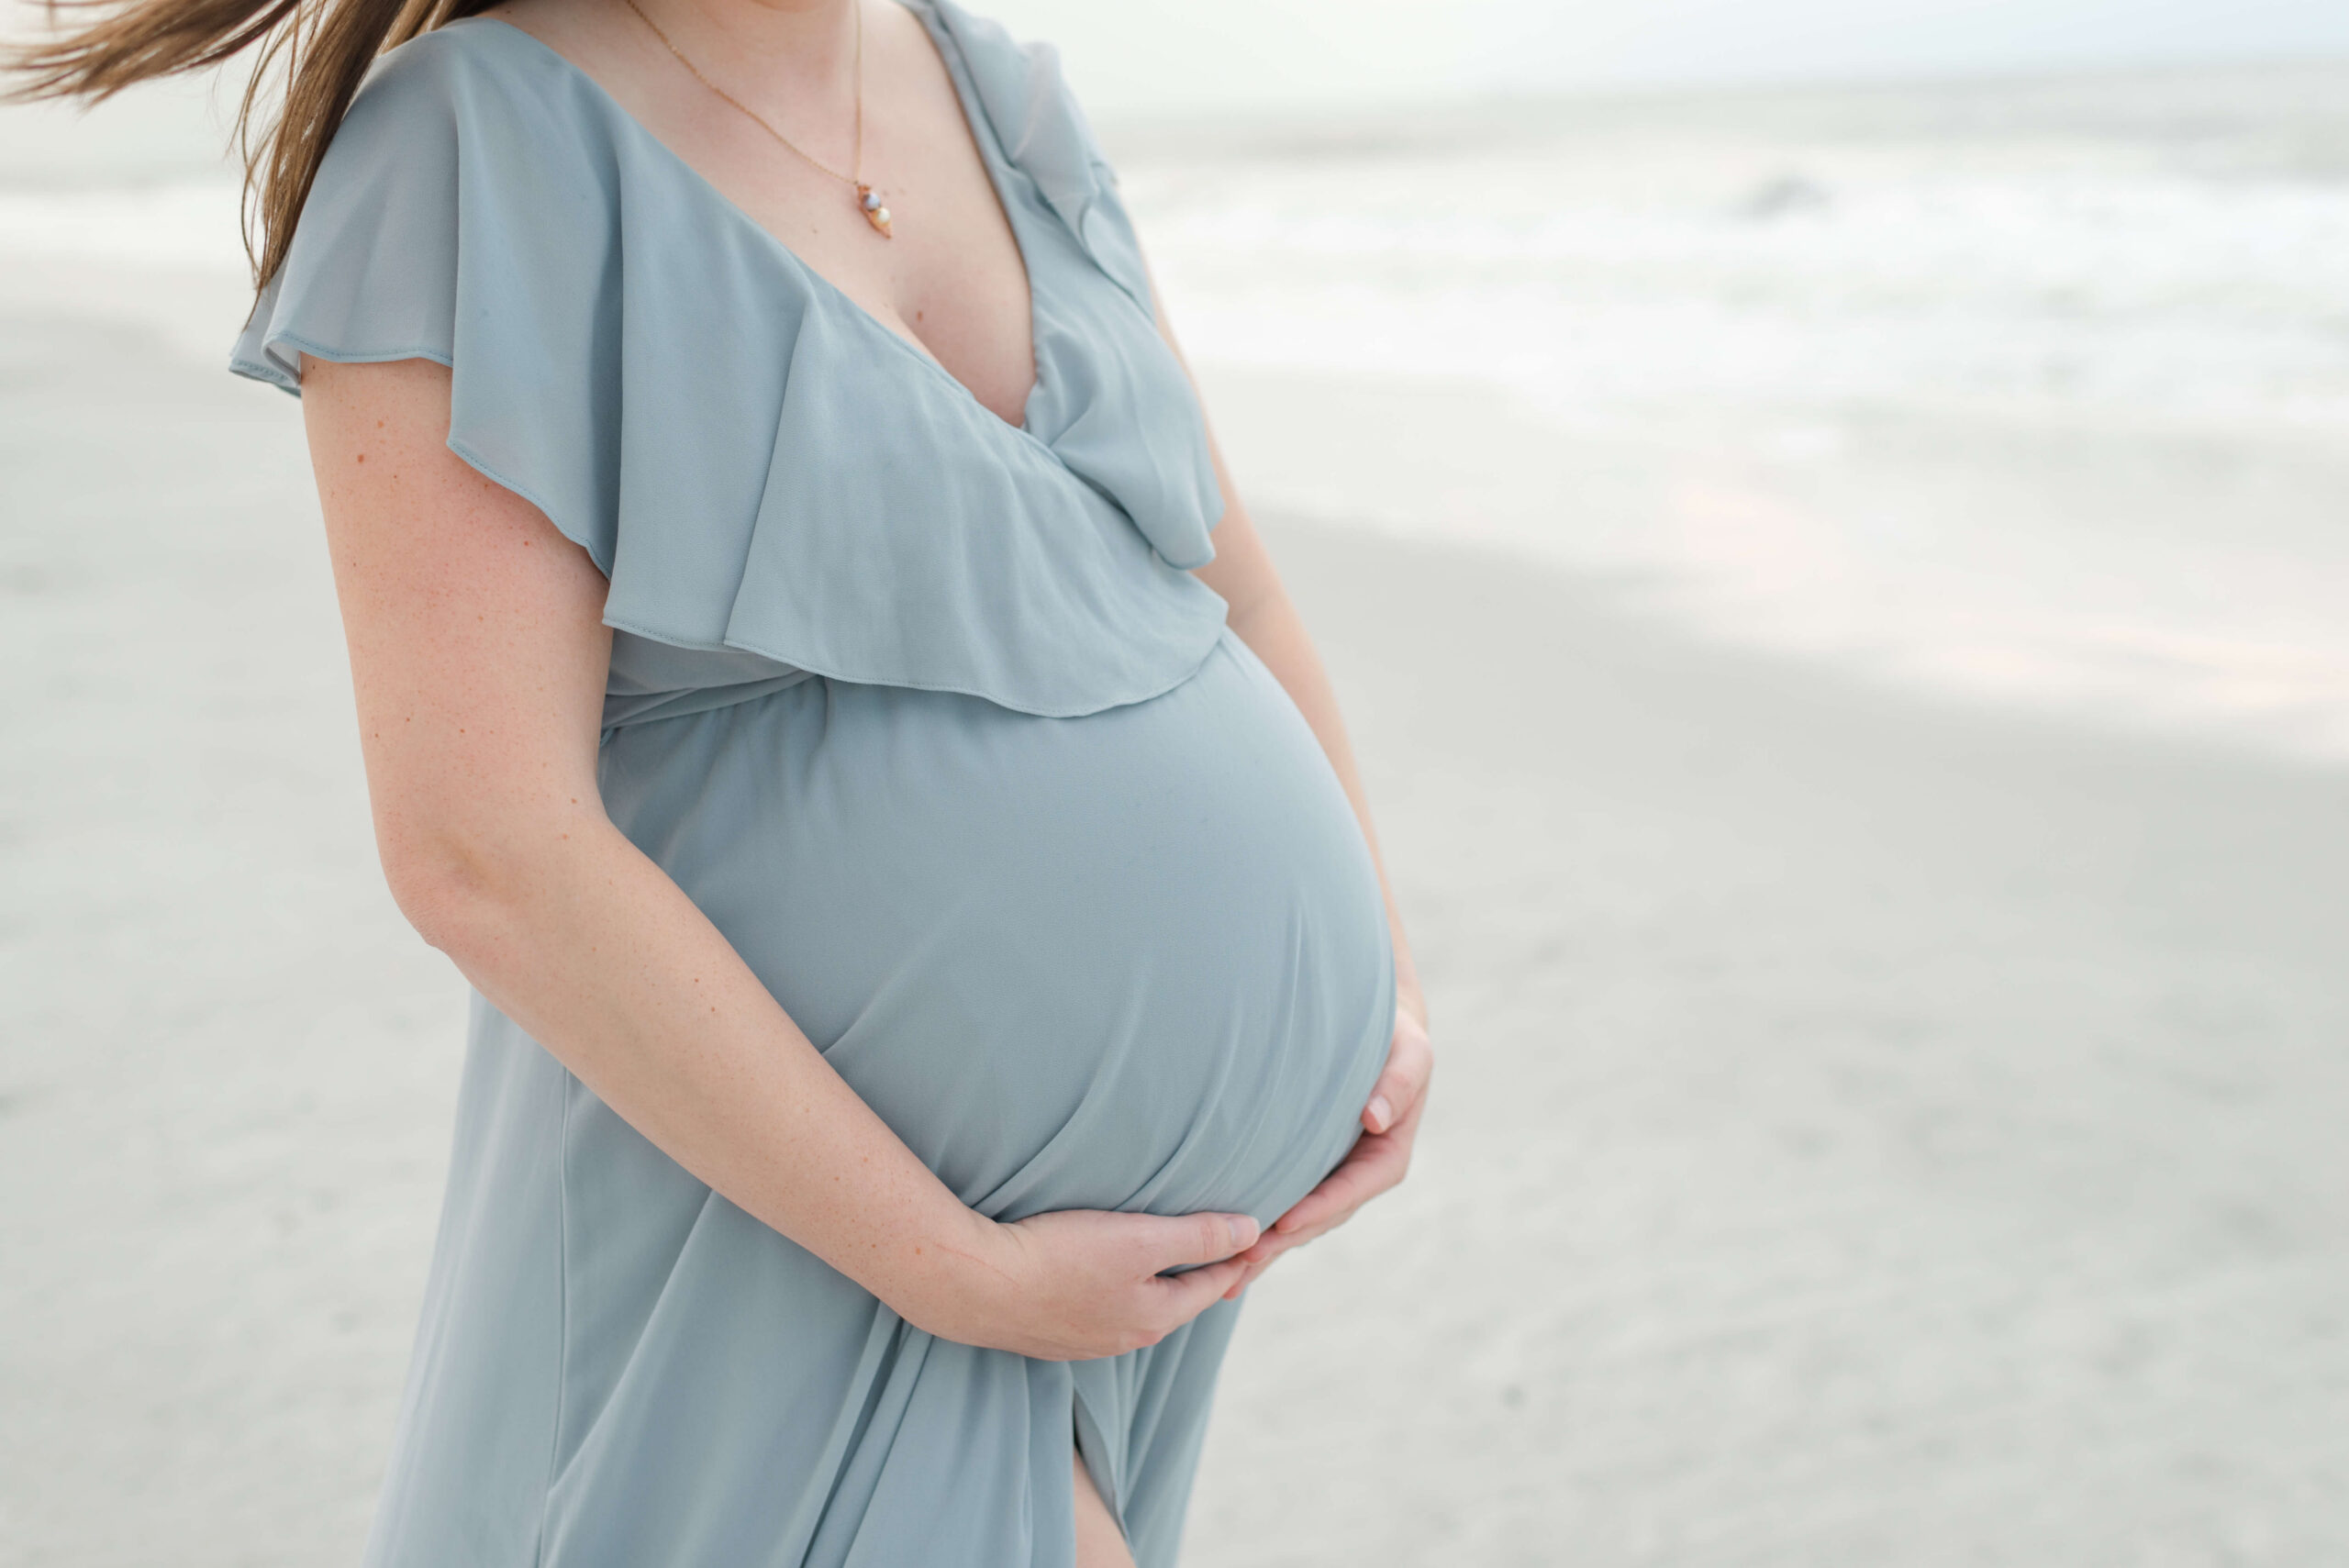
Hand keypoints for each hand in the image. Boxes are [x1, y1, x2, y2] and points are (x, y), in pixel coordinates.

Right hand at [912, 1207, 1262, 1360]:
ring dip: (1152, 1281)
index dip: (1236, 1256)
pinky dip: (1111, 1287)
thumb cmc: (1056, 1257)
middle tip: (1219, 1245)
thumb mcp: (1139, 1240)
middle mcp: (1122, 1338)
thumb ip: (1197, 1236)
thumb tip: (1253, 1232)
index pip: (1211, 1285)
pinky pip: (1095, 1308)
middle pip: (1174, 1300)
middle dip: (1197, 1272)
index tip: (1255, 1233)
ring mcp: (1081, 1341)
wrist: (969, 1284)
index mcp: (1153, 1317)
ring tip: (1162, 1255)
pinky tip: (1098, 1272)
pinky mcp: (1045, 1331)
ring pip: (1133, 1306)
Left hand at [1223, 995, 1432, 1298]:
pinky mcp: (1305, 1172)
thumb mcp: (1411, 1052)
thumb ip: (1400, 1082)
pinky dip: (1258, 1229)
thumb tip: (1375, 1118)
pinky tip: (1224, 1254)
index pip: (1351, 1191)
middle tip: (1242, 1260)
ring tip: (1224, 1274)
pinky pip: (1283, 1204)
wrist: (1375, 1028)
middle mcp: (1357, 1176)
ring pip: (1298, 1222)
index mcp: (1386, 1157)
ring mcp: (1331, 1178)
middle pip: (1320, 1218)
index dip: (1319, 1208)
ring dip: (1265, 1248)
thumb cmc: (1394, 1038)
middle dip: (1283, 1241)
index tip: (1286, 1223)